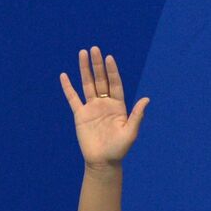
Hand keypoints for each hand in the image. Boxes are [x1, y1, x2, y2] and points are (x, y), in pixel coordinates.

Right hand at [59, 46, 149, 166]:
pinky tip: (64, 76)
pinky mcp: (80, 115)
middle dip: (97, 64)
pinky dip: (68, 87)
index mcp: (118, 107)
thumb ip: (137, 115)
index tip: (109, 57)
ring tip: (82, 53)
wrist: (103, 162)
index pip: (115, 84)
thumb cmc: (119, 149)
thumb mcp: (130, 132)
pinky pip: (73, 98)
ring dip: (84, 69)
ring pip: (87, 84)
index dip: (112, 71)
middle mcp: (105, 104)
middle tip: (94, 49)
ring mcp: (92, 108)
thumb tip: (146, 99)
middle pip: (100, 80)